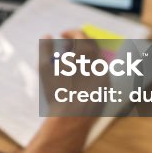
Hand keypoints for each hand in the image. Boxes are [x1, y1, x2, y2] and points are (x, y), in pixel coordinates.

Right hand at [39, 29, 100, 144]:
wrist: (70, 120)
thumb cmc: (56, 94)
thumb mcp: (45, 69)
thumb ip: (45, 49)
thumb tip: (48, 35)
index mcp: (87, 56)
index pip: (82, 36)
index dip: (71, 32)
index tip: (62, 35)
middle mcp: (100, 64)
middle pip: (92, 46)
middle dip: (79, 43)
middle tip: (66, 47)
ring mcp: (105, 78)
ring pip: (97, 60)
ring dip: (84, 57)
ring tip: (70, 63)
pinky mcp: (106, 90)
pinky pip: (99, 74)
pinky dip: (89, 70)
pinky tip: (77, 78)